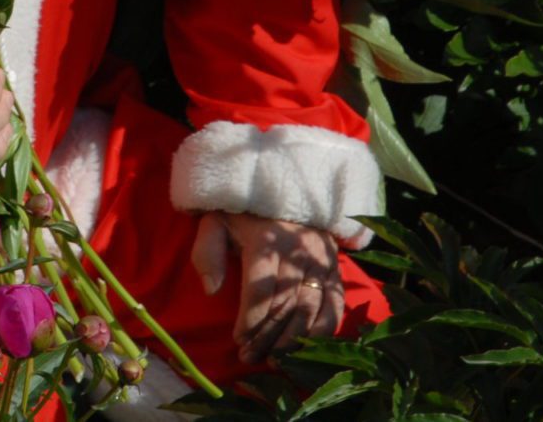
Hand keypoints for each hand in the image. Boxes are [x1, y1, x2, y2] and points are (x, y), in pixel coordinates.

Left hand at [191, 212, 344, 363]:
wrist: (281, 185)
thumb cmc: (242, 212)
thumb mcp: (215, 223)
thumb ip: (207, 253)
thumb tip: (211, 290)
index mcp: (266, 240)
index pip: (260, 289)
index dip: (250, 319)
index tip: (238, 339)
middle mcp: (298, 251)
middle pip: (285, 304)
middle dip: (266, 336)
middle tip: (250, 357)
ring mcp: (321, 259)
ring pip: (310, 309)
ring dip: (293, 339)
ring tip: (275, 359)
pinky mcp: (335, 266)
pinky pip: (335, 303)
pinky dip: (324, 329)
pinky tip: (307, 345)